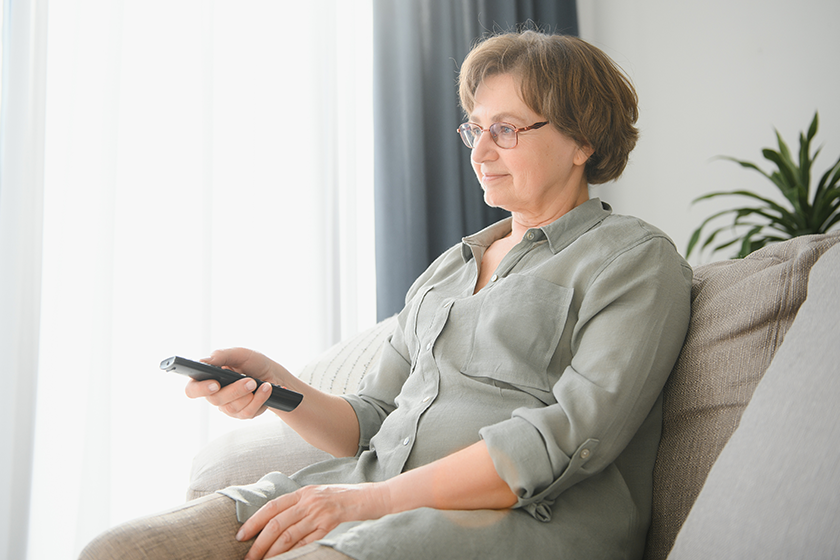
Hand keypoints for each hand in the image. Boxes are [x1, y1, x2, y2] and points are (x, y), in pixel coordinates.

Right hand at [184, 348, 292, 419]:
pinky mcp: (242, 414)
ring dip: (249, 394)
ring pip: (232, 408)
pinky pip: (247, 412)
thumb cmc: (253, 363)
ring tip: (259, 383)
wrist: (273, 373)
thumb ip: (222, 356)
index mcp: (208, 378)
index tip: (215, 384)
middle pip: (216, 400)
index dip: (200, 390)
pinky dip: (259, 399)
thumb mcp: (239, 354)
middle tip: (250, 381)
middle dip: (235, 390)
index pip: (192, 390)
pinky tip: (266, 389)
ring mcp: (229, 406)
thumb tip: (204, 361)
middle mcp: (216, 395)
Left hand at [237, 483, 389, 559]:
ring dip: (272, 551)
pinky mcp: (330, 523)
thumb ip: (301, 503)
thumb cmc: (345, 497)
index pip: (272, 507)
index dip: (255, 521)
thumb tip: (278, 520)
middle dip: (259, 542)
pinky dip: (293, 552)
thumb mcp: (320, 494)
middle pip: (277, 523)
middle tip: (248, 557)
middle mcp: (309, 500)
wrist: (372, 496)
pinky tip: (285, 559)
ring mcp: (320, 512)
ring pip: (289, 534)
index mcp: (303, 492)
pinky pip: (307, 541)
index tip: (242, 535)